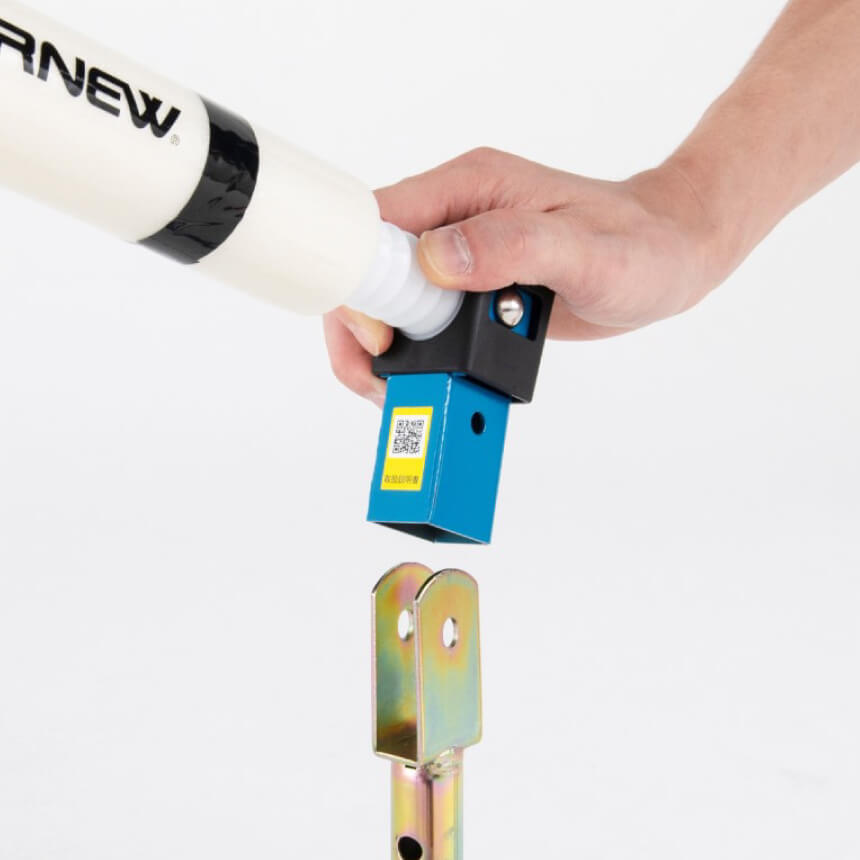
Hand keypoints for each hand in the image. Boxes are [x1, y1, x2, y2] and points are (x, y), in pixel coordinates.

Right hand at [324, 146, 725, 404]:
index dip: (361, 279)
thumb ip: (515, 246)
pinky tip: (432, 377)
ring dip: (385, 347)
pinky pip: (419, 318)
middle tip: (382, 377)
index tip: (381, 334)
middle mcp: (454, 216)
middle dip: (362, 325)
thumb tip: (437, 259)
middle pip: (368, 266)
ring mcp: (458, 253)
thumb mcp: (585, 250)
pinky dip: (413, 353)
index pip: (377, 222)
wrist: (669, 257)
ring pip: (386, 297)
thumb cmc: (641, 246)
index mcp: (469, 187)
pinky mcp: (470, 288)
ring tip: (404, 387)